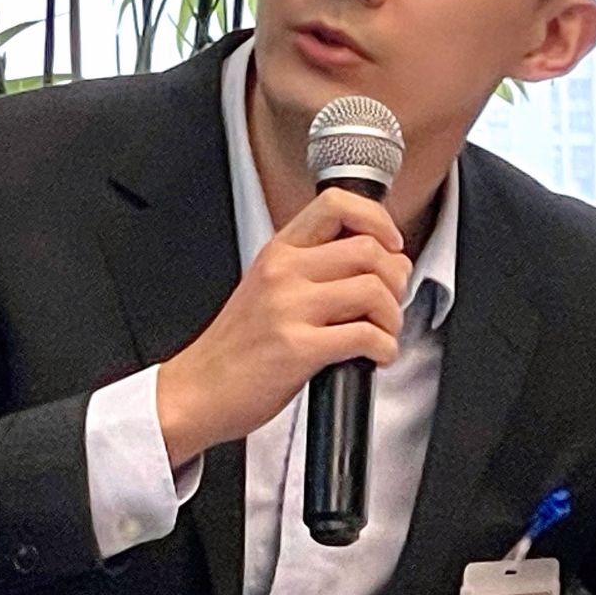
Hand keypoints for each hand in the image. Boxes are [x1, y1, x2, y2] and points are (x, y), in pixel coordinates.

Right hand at [155, 187, 411, 466]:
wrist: (199, 390)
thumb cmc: (236, 346)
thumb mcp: (268, 287)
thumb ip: (314, 267)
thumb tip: (380, 260)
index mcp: (279, 251)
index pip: (337, 204)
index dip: (378, 219)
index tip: (390, 244)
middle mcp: (283, 272)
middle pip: (369, 249)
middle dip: (396, 279)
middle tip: (391, 301)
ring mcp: (289, 308)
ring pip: (373, 290)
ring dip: (393, 317)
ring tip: (383, 333)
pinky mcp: (297, 348)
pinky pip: (365, 336)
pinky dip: (385, 348)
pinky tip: (375, 356)